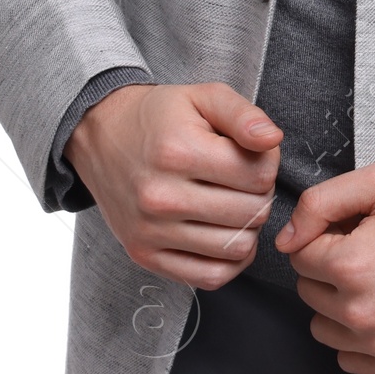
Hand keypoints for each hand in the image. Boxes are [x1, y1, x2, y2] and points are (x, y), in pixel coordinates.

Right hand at [65, 82, 281, 288]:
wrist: (101, 135)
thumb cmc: (160, 115)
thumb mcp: (203, 96)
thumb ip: (243, 114)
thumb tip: (273, 139)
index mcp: (179, 151)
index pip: (259, 175)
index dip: (269, 162)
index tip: (254, 154)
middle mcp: (162, 196)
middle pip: (251, 213)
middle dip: (260, 194)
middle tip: (245, 179)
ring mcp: (150, 231)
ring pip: (237, 249)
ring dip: (248, 227)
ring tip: (234, 203)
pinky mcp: (144, 255)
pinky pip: (209, 277)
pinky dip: (229, 260)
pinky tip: (225, 233)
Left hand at [276, 162, 374, 373]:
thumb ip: (322, 202)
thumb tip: (286, 238)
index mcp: (352, 264)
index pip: (299, 253)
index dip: (325, 233)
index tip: (356, 227)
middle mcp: (361, 312)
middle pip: (309, 289)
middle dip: (330, 266)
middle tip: (371, 247)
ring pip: (322, 326)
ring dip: (338, 302)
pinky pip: (348, 358)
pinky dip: (357, 335)